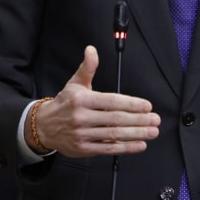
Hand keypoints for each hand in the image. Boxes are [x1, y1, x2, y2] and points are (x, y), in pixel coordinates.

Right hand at [25, 45, 159, 156]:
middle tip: (155, 119)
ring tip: (152, 131)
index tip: (147, 106)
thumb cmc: (65, 103)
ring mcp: (82, 134)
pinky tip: (140, 145)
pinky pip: (108, 149)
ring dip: (136, 134)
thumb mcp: (75, 83)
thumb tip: (91, 50)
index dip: (131, 104)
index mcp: (82, 100)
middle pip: (116, 119)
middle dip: (139, 120)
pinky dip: (126, 148)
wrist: (43, 127)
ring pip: (114, 135)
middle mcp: (82, 117)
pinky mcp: (84, 149)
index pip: (111, 101)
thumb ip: (87, 68)